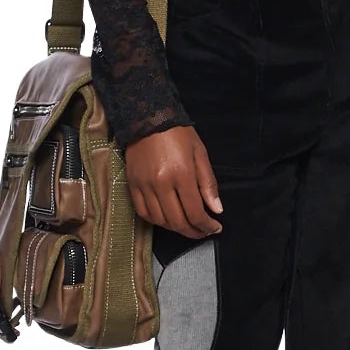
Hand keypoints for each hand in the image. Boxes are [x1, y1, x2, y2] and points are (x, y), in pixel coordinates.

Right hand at [126, 124, 223, 238]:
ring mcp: (144, 186)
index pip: (195, 213)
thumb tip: (217, 210)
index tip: (215, 228)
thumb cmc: (178, 133)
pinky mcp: (133, 185)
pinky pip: (144, 213)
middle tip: (203, 231)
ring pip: (160, 221)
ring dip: (176, 228)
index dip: (206, 226)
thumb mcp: (200, 154)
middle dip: (193, 232)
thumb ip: (208, 184)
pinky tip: (168, 219)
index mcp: (181, 174)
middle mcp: (161, 184)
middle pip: (177, 222)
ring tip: (187, 225)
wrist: (147, 118)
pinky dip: (157, 221)